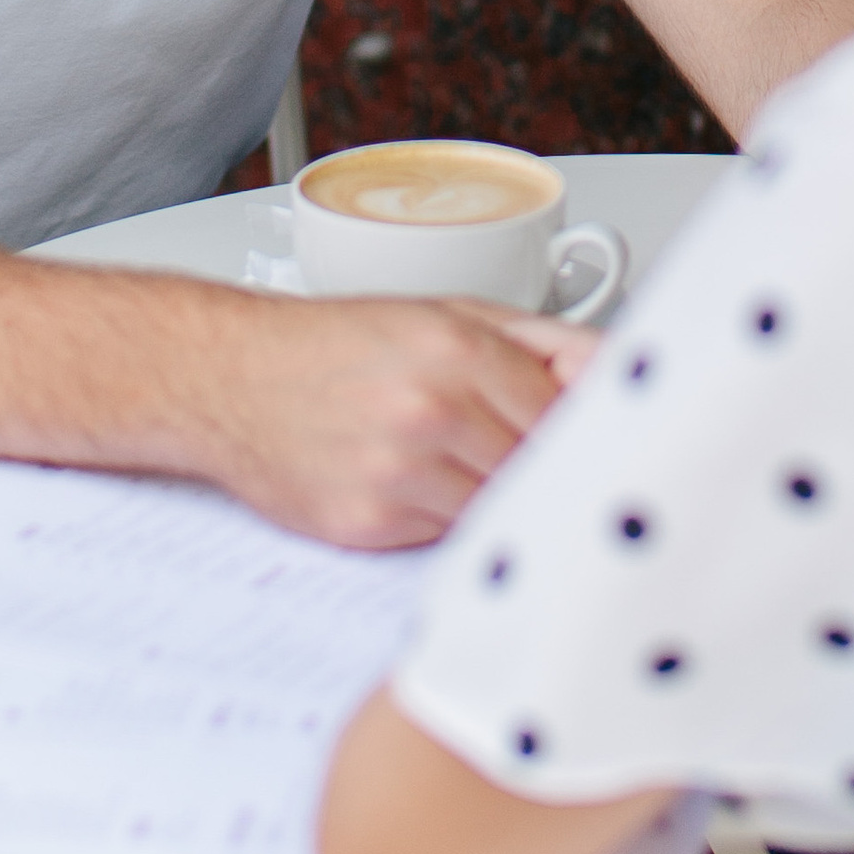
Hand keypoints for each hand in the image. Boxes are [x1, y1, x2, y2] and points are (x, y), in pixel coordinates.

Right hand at [194, 295, 593, 550]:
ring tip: (459, 460)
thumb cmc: (338, 343)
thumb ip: (542, 345)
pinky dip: (445, 518)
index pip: (568, 417)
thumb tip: (622, 371)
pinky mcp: (368, 525)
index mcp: (459, 350)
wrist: (232, 378)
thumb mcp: (446, 314)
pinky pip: (445, 539)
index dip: (582, 432)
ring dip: (493, 496)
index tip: (595, 442)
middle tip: (531, 458)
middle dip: (540, 466)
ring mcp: (397, 473)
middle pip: (538, 468)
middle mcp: (430, 411)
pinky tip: (419, 483)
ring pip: (497, 510)